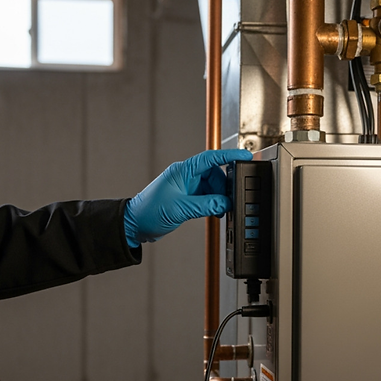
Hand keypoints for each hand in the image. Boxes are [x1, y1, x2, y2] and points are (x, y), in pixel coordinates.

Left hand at [124, 149, 252, 247]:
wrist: (135, 225)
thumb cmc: (149, 212)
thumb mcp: (181, 209)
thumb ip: (206, 205)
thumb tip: (226, 203)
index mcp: (183, 171)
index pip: (211, 158)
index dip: (229, 155)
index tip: (245, 155)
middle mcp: (186, 176)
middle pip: (215, 174)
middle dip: (223, 187)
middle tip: (228, 200)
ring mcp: (187, 187)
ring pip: (212, 187)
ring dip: (218, 198)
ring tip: (219, 210)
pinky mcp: (187, 198)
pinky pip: (207, 197)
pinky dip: (213, 204)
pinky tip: (214, 212)